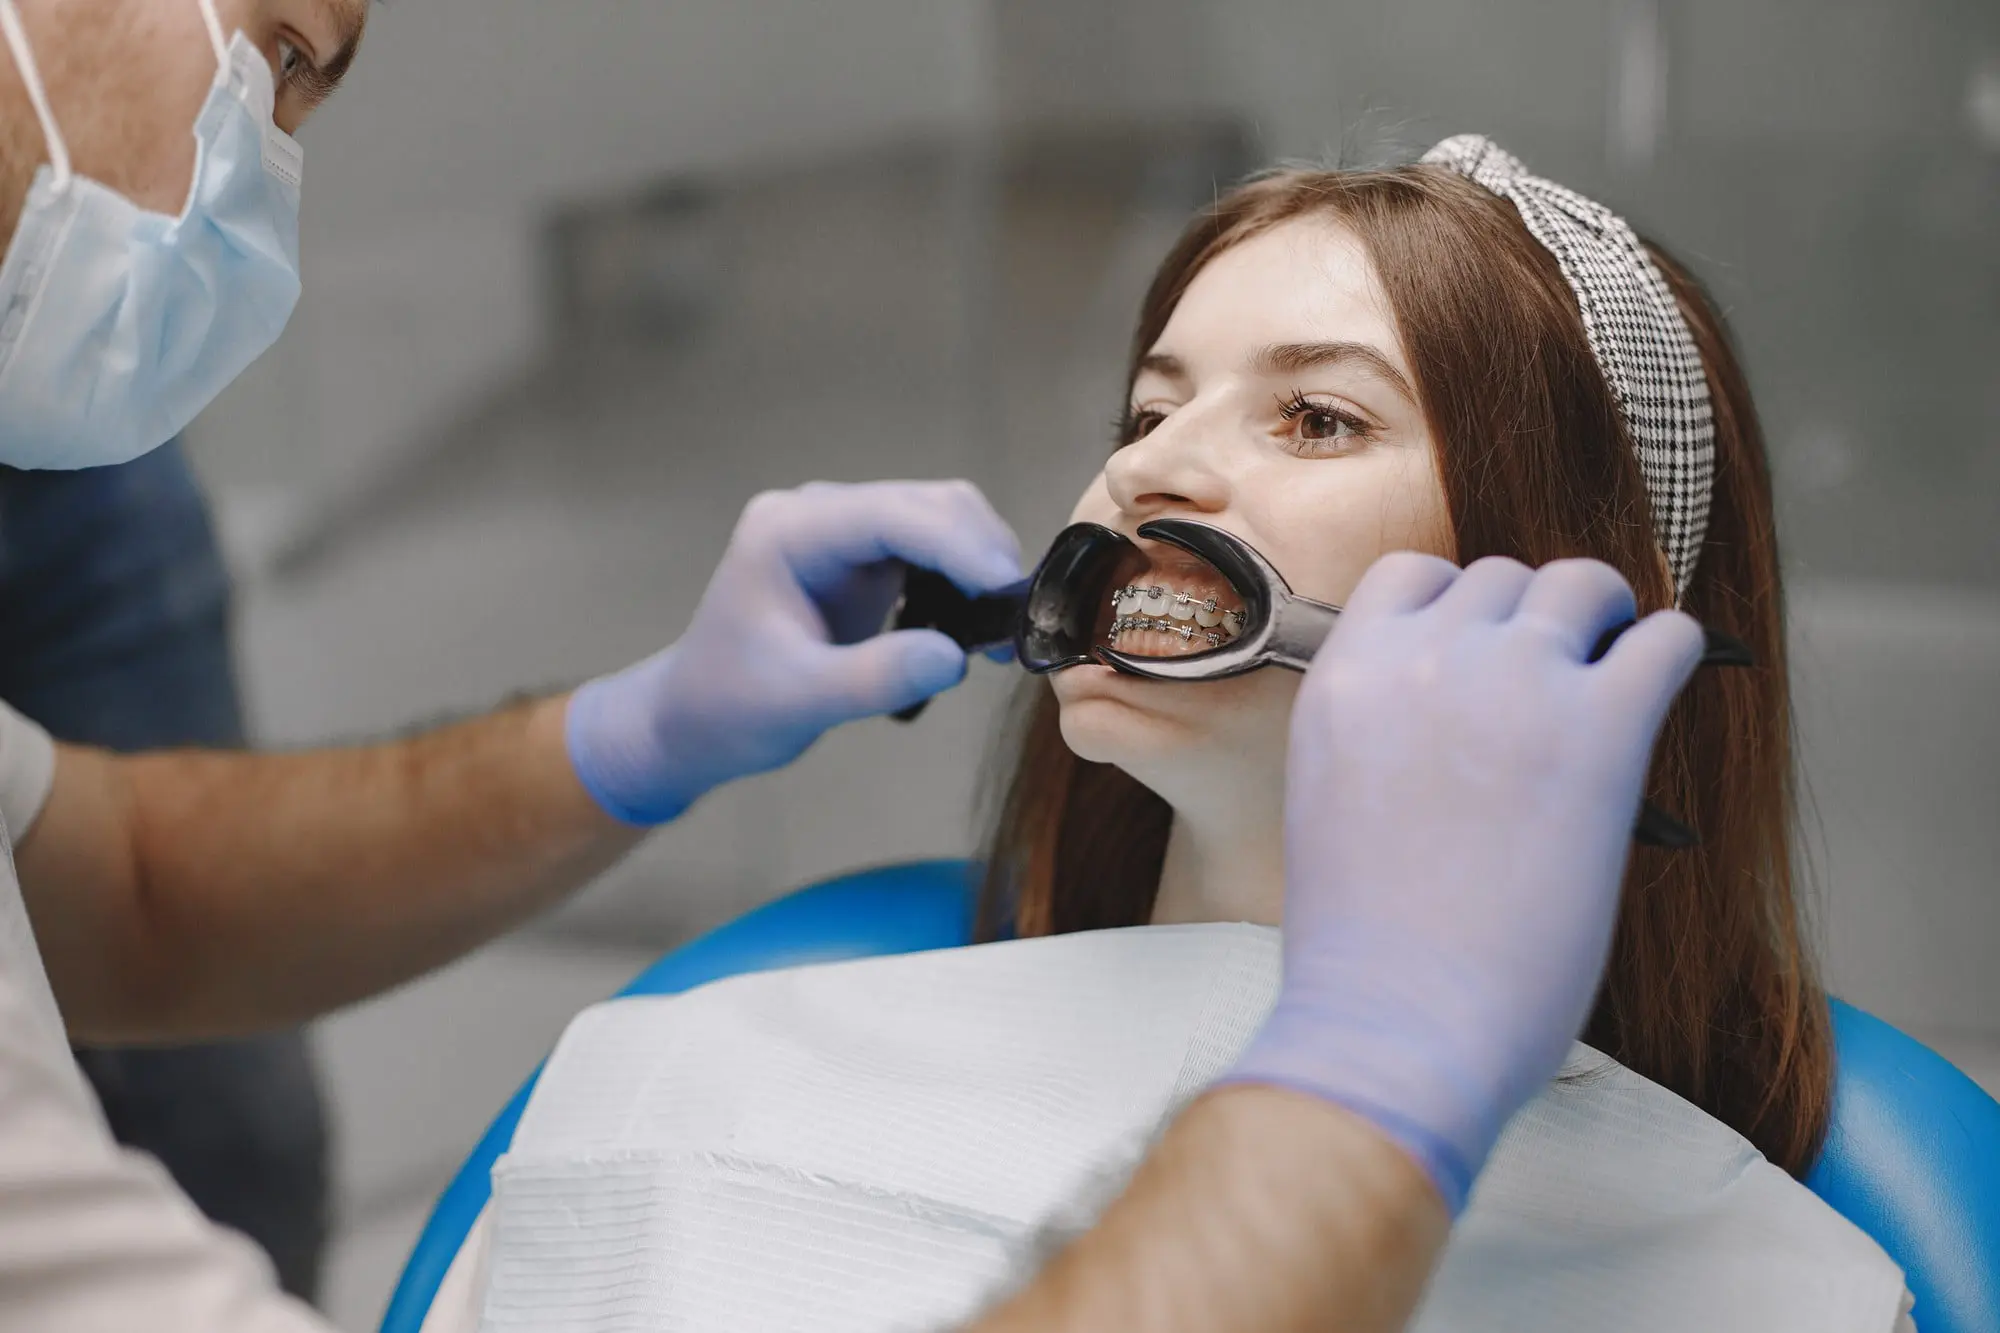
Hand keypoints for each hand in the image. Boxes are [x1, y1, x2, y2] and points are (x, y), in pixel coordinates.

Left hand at [565, 480, 1021, 824]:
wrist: (695, 720)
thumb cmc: (731, 708)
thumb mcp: (800, 702)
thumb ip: (875, 678)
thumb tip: (955, 658)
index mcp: (789, 533)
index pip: (891, 516)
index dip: (958, 546)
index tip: (1007, 591)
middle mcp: (818, 515)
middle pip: (928, 505)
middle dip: (980, 555)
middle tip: (1016, 626)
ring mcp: (843, 531)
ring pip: (941, 519)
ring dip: (980, 566)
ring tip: (999, 635)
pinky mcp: (864, 556)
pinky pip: (934, 548)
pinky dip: (966, 579)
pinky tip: (974, 629)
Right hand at [1223, 554, 1704, 1212]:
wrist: (1396, 1023)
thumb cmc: (1364, 948)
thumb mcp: (1331, 802)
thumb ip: (1381, 733)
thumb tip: (1449, 723)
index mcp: (1346, 678)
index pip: (1410, 576)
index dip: (1459, 605)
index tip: (1486, 647)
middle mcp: (1424, 658)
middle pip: (1502, 576)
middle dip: (1534, 620)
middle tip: (1563, 675)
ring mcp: (1513, 683)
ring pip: (1583, 584)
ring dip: (1606, 620)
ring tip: (1619, 669)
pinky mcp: (1600, 729)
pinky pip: (1664, 640)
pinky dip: (1676, 653)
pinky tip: (1667, 690)